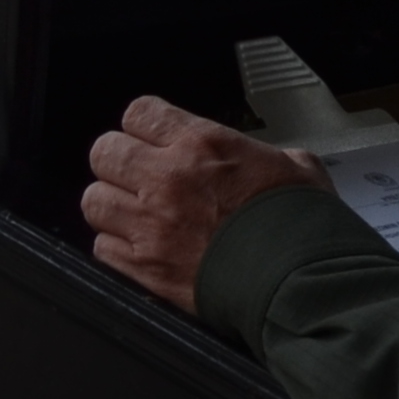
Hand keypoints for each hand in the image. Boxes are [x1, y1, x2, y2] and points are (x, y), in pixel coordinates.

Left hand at [82, 96, 328, 307]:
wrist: (300, 286)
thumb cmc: (304, 229)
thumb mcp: (298, 170)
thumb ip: (271, 157)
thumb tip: (274, 161)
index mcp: (202, 145)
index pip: (139, 113)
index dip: (144, 125)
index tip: (150, 137)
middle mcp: (168, 178)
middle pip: (105, 151)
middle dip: (119, 161)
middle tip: (137, 175)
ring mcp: (151, 225)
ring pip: (94, 199)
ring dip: (111, 204)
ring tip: (133, 213)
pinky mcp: (145, 268)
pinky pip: (102, 248)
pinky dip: (116, 248)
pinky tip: (139, 250)